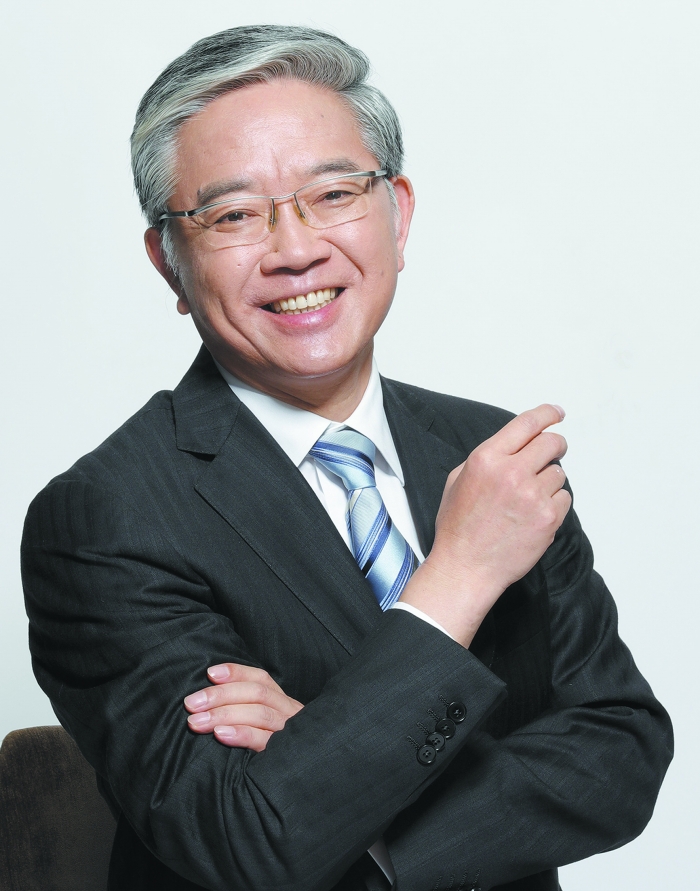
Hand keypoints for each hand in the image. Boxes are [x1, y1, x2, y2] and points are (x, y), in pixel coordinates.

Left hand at [184, 663, 302, 750]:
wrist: (302, 784)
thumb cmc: (270, 752)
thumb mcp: (261, 724)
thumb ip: (244, 710)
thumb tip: (207, 700)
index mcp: (282, 702)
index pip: (261, 679)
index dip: (236, 673)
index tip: (210, 673)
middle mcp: (289, 712)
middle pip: (257, 693)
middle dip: (220, 695)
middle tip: (191, 704)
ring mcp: (289, 733)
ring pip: (259, 713)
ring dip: (224, 714)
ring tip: (197, 721)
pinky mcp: (284, 755)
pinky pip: (263, 739)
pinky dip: (241, 734)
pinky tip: (220, 735)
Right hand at [400, 403, 570, 645]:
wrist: (466, 567)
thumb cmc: (459, 528)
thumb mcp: (458, 480)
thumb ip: (487, 458)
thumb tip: (514, 445)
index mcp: (486, 458)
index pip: (527, 423)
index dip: (547, 414)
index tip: (557, 413)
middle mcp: (511, 472)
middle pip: (551, 443)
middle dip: (554, 447)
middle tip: (549, 455)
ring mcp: (532, 496)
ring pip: (558, 473)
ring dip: (548, 482)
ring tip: (527, 500)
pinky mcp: (548, 518)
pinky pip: (564, 498)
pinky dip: (553, 504)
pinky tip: (533, 516)